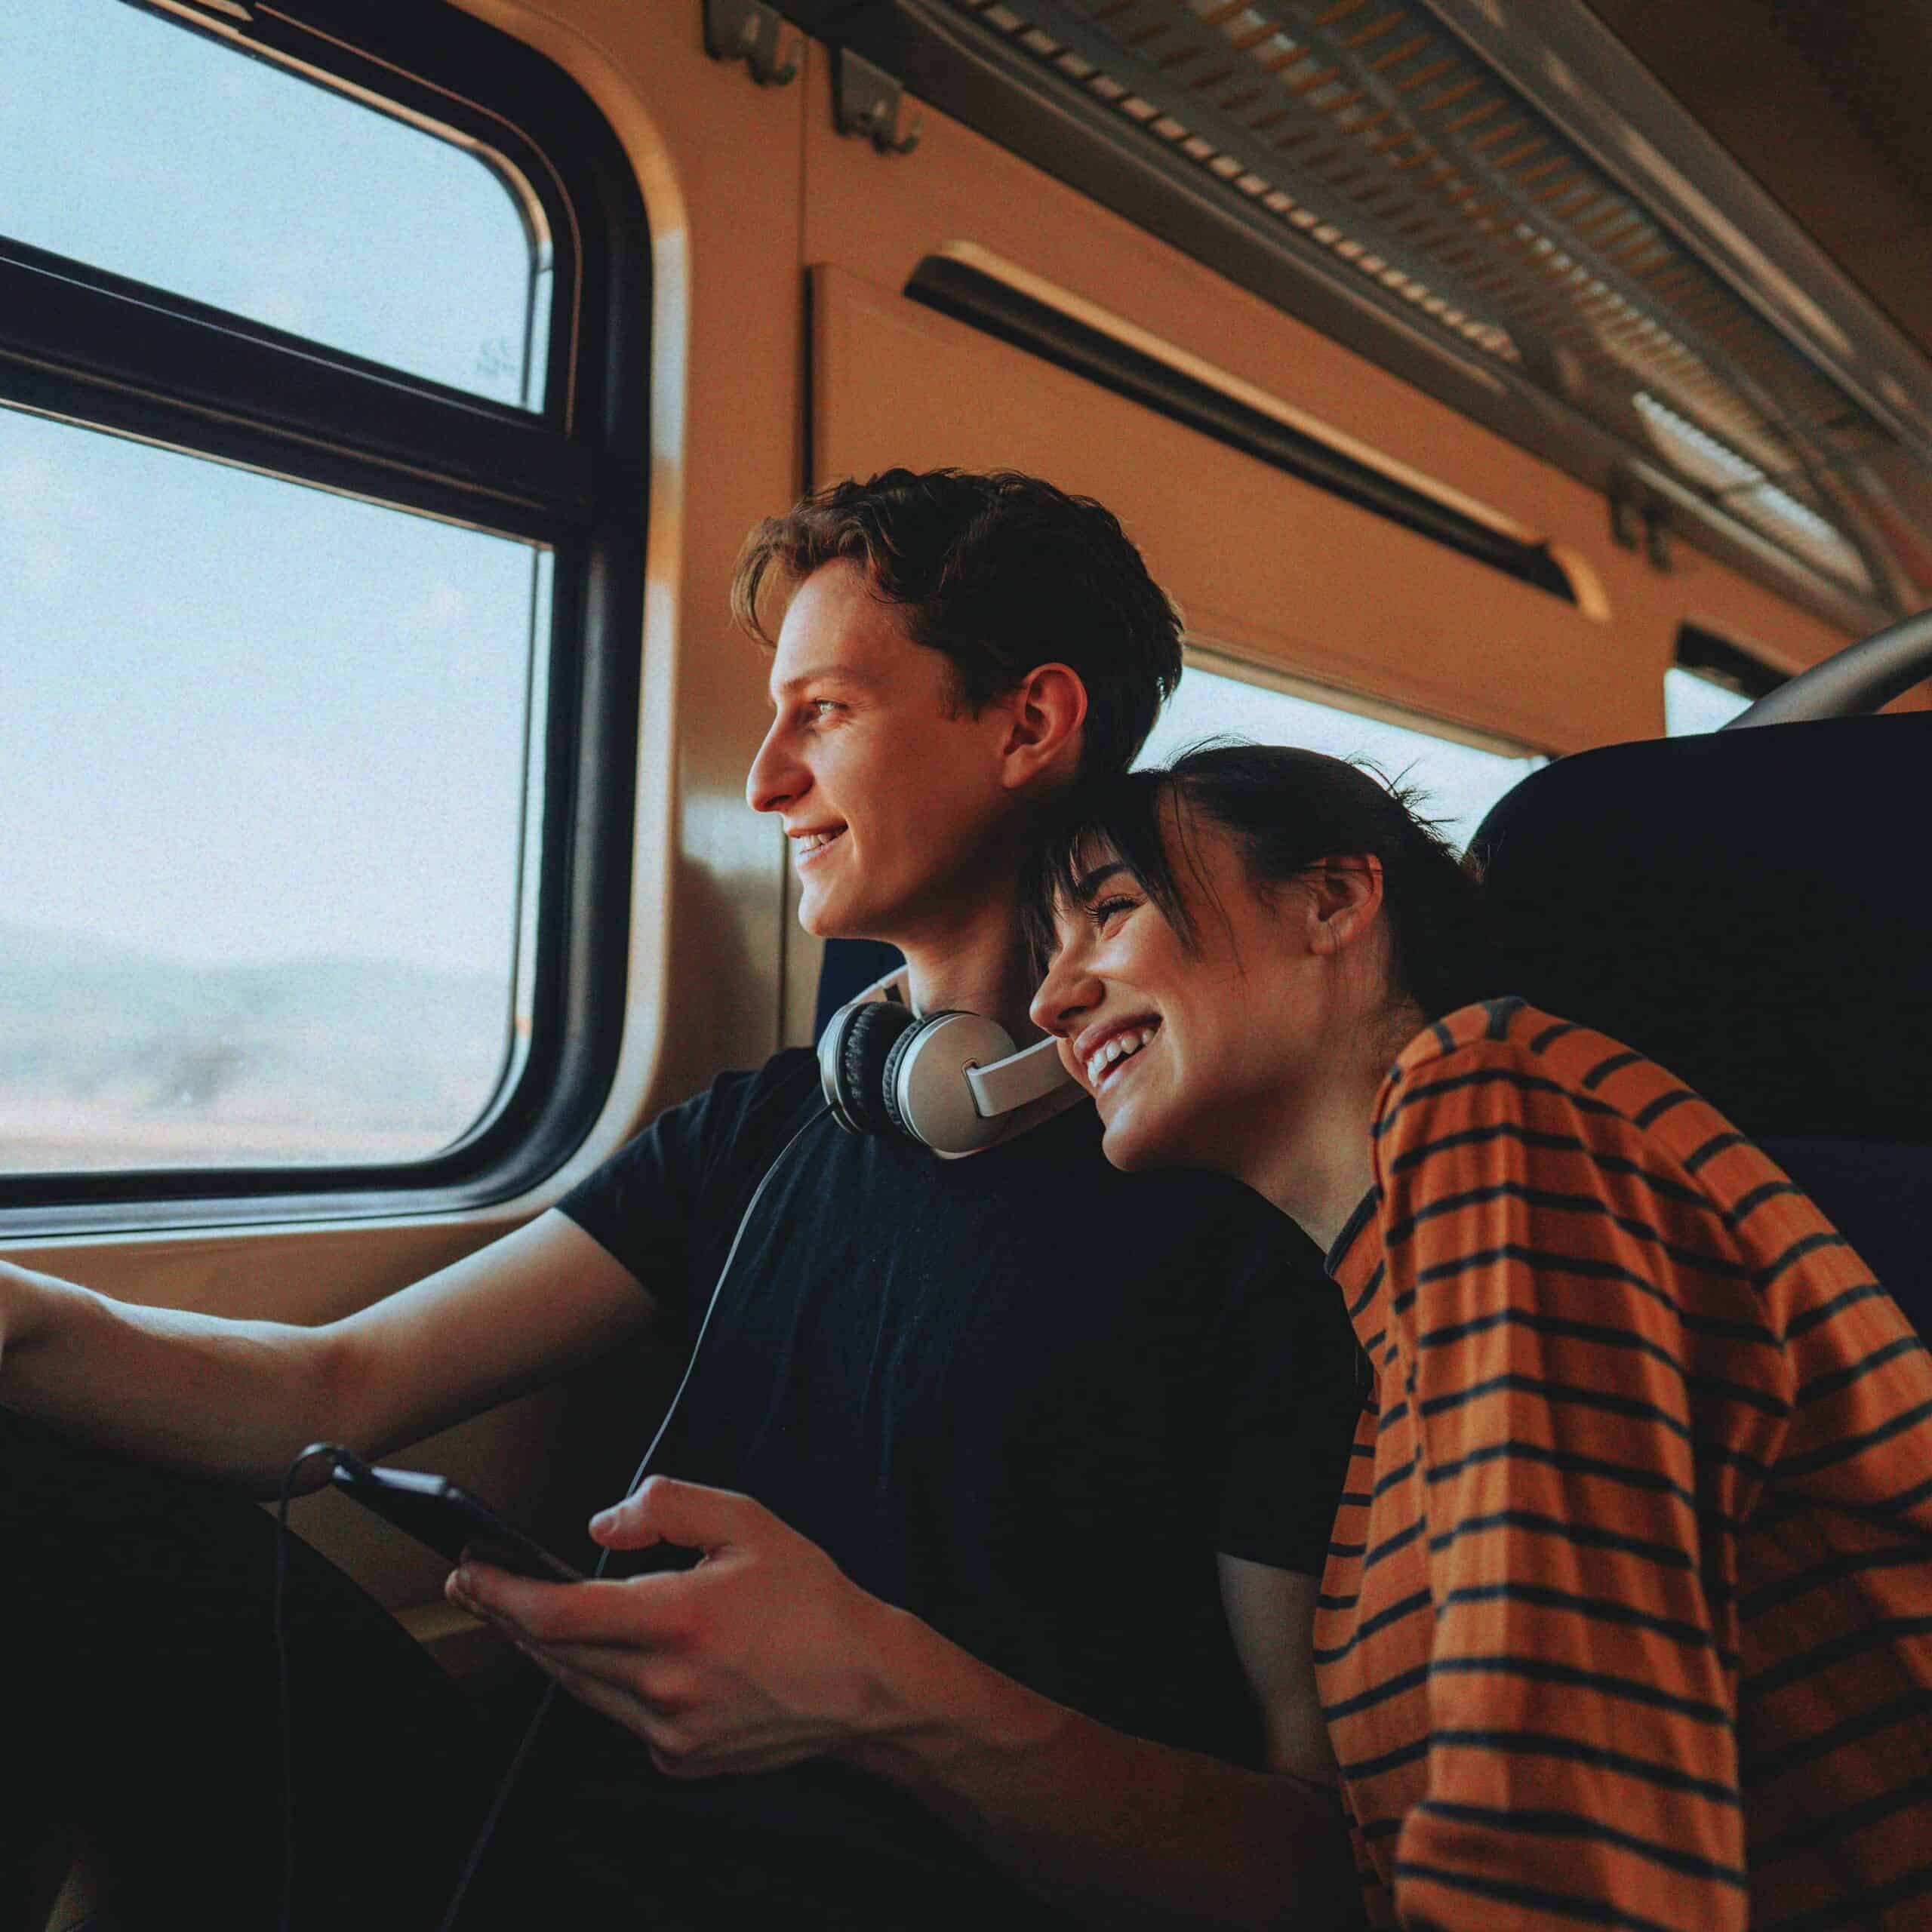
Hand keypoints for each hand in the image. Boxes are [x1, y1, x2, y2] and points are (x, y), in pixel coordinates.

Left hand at [445, 1476, 912, 1777]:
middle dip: (505, 1615)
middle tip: (474, 1584)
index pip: (558, 1612)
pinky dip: (599, 1681)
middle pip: (554, 1653)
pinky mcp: (678, 1759)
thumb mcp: (748, 1522)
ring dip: (542, 1649)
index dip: (502, 1592)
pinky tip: (599, 1653)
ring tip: (517, 1613)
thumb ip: (667, 1506)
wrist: (864, 1684)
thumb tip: (599, 1525)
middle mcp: (665, 1684)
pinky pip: (617, 1715)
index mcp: (679, 1619)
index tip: (469, 1571)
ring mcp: (669, 1731)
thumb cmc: (811, 1599)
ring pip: (578, 1687)